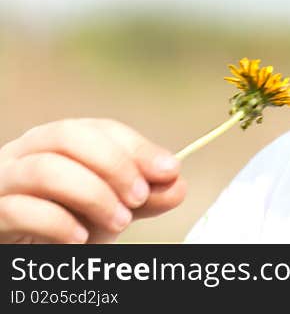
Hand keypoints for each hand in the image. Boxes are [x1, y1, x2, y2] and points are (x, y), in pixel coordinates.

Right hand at [0, 118, 186, 242]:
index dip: (137, 147)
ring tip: (120, 221)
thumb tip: (177, 184)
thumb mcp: (111, 209)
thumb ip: (143, 197)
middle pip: (69, 136)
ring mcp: (3, 181)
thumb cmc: (64, 225)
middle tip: (140, 197)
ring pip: (45, 169)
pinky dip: (58, 223)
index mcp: (59, 142)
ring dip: (92, 194)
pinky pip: (19, 209)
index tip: (170, 170)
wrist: (22, 255)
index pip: (100, 128)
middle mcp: (26, 152)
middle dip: (114, 165)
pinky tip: (80, 238)